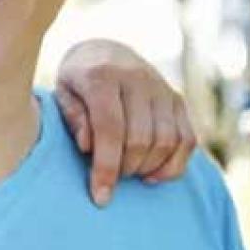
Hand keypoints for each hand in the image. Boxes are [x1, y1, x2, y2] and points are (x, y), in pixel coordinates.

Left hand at [55, 39, 196, 206]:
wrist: (105, 52)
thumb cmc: (77, 81)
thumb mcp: (62, 93)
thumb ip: (73, 118)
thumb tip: (88, 148)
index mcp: (102, 76)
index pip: (110, 128)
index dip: (106, 167)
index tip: (100, 198)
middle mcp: (137, 78)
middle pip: (141, 138)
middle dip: (126, 169)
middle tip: (110, 179)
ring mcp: (162, 88)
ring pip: (167, 141)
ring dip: (148, 168)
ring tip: (128, 174)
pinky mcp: (178, 100)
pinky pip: (187, 139)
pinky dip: (174, 165)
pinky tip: (152, 176)